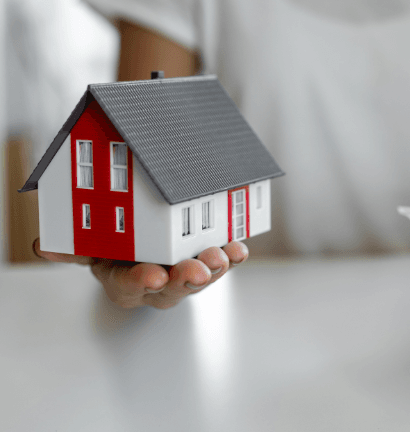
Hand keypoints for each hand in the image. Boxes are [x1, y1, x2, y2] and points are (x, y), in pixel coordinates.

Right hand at [32, 238, 248, 308]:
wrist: (143, 251)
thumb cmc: (116, 252)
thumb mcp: (92, 250)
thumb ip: (75, 248)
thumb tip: (45, 246)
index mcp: (125, 282)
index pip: (130, 286)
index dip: (141, 281)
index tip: (152, 275)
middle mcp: (158, 285)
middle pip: (173, 288)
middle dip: (187, 279)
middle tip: (198, 270)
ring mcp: (185, 276)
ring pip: (201, 277)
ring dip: (214, 267)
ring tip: (223, 256)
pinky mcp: (208, 263)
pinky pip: (222, 264)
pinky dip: (232, 257)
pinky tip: (239, 250)